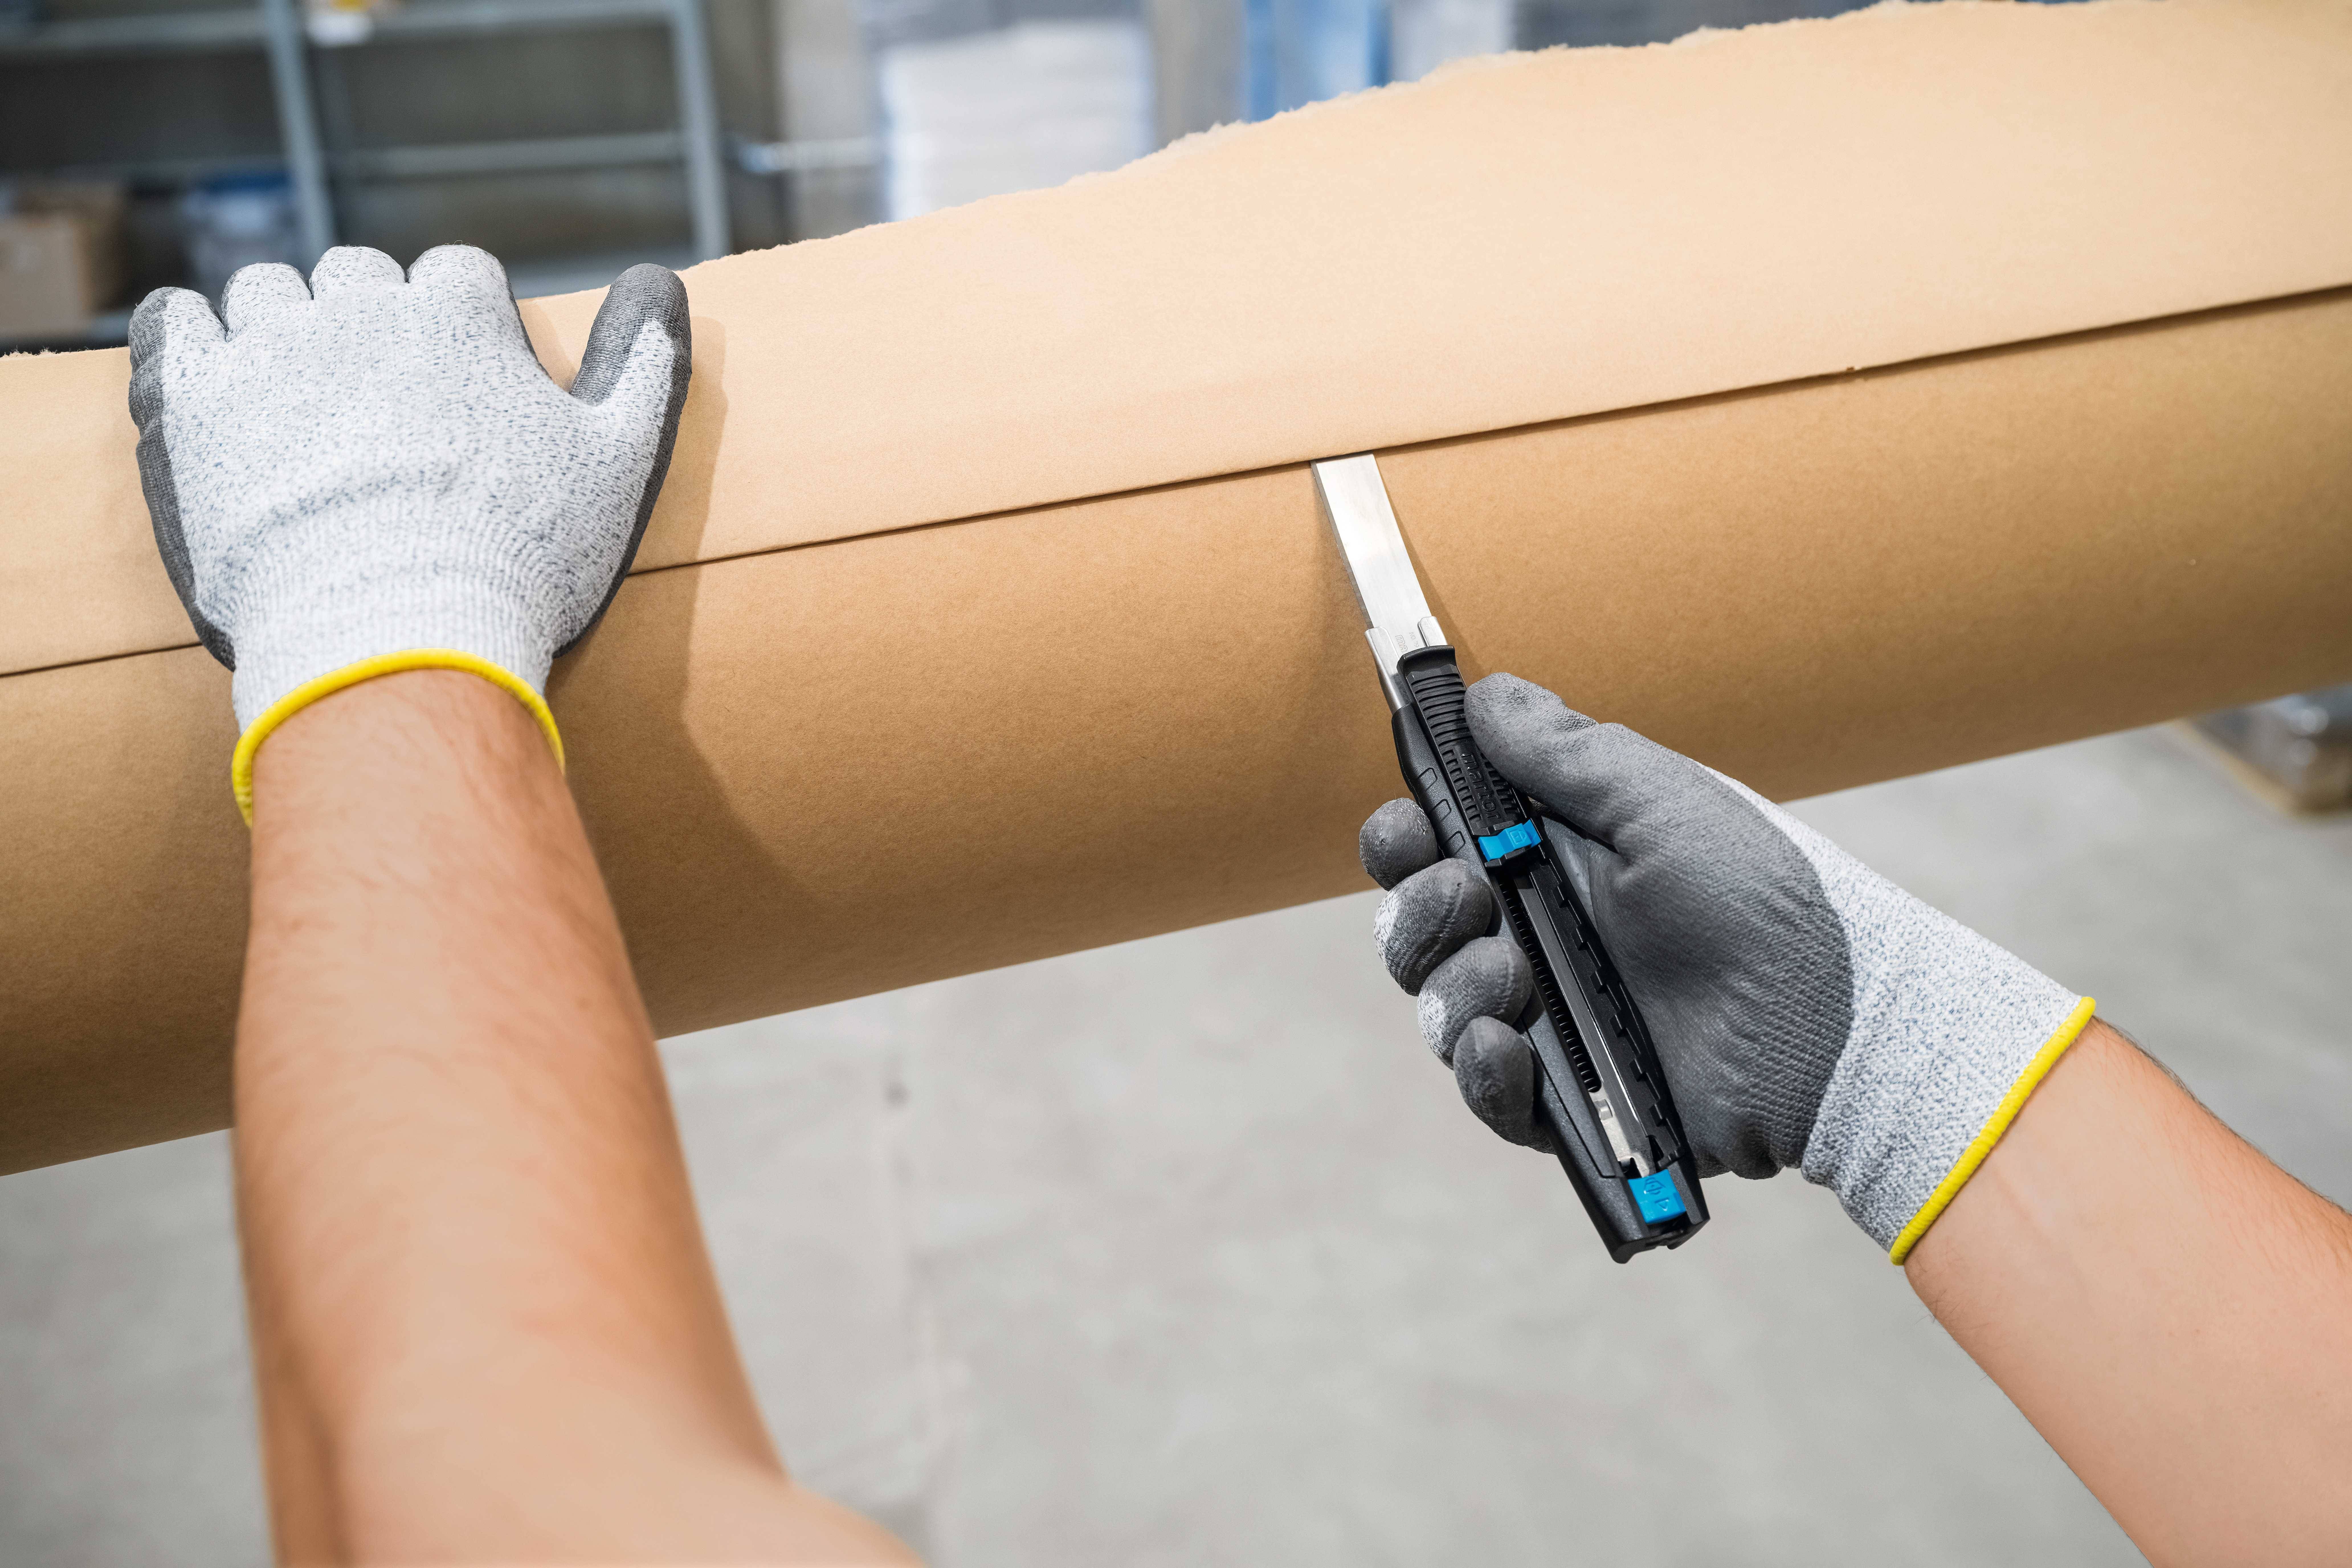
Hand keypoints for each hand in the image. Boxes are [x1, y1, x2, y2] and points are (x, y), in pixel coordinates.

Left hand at [126, 244, 690, 816]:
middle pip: (360, 277)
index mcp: (457, 313)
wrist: (397, 634)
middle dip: (373, 325)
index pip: (460, 277)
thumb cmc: (520, 556)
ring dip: (286, 326)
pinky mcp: (197, 397)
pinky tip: (209, 363)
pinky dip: (188, 331)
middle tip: (384, 408)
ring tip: (301, 399)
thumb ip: (646, 366)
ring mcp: (271, 347)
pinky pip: (176, 322)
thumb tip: (662, 285)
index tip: (466, 391)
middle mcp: (359, 307)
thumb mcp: (619, 463)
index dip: (467, 328)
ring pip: (270, 291)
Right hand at [1360, 673, 2093, 1258]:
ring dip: (1453, 986)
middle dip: (1418, 910)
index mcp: (1548, 861)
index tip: (1409, 830)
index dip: (1401, 838)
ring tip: (1512, 976)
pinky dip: (1482, 1069)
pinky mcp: (1565, 1092)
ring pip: (1437, 1005)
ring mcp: (1546, 1016)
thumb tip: (1485, 695)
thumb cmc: (1760, 901)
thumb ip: (1567, 752)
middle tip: (1470, 899)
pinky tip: (1508, 1047)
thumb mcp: (1665, 804)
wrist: (1830, 1024)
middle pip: (1414, 925)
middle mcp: (1533, 936)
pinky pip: (1483, 1090)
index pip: (1433, 845)